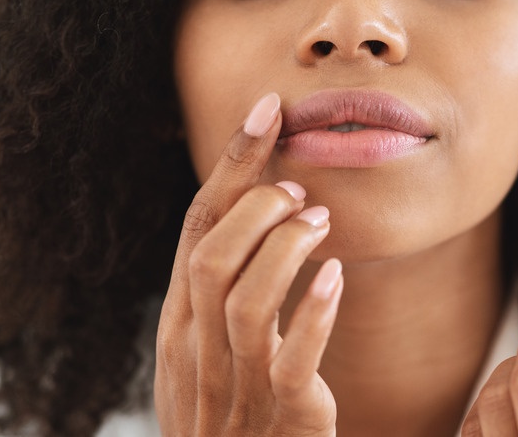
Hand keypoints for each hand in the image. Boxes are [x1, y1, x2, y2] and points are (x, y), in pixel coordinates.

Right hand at [154, 93, 340, 435]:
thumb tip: (254, 220)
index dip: (231, 165)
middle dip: (255, 207)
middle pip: (212, 256)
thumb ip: (219, 292)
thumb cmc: (230, 408)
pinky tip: (337, 277)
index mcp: (181, 322)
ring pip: (245, 301)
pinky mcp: (284, 414)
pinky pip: (291, 360)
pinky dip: (314, 313)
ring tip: (320, 222)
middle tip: (298, 191)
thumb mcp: (207, 347)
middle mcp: (199, 348)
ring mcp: (237, 383)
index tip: (266, 111)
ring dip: (285, 249)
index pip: (197, 229)